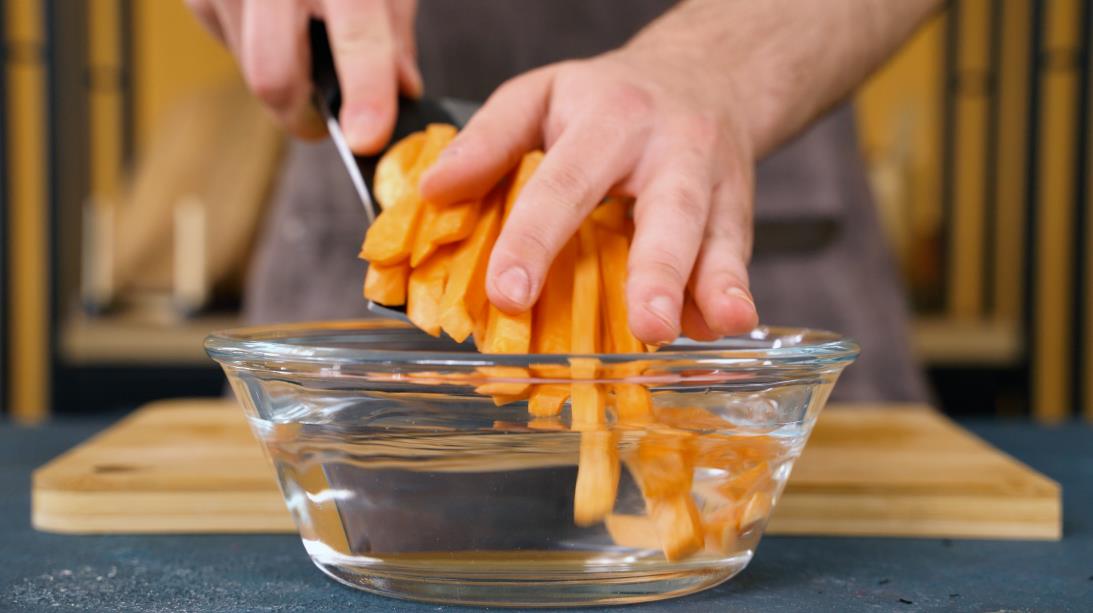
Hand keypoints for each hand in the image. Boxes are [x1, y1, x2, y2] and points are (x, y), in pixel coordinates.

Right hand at [186, 0, 420, 152]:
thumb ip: (394, 32)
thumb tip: (401, 90)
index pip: (357, 33)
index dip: (365, 92)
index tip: (366, 138)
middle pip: (273, 76)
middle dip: (303, 116)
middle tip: (328, 123)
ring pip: (249, 70)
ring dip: (284, 77)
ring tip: (303, 37)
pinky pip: (227, 44)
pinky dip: (256, 46)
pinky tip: (273, 14)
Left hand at [420, 46, 757, 344]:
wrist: (707, 72)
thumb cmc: (609, 97)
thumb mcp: (542, 94)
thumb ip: (490, 139)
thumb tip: (434, 190)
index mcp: (610, 118)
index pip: (567, 183)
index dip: (536, 239)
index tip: (508, 292)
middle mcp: (671, 148)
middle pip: (669, 210)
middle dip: (658, 271)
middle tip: (646, 325)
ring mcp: (715, 181)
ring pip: (718, 235)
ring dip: (715, 285)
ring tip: (711, 326)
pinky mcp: (739, 211)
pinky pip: (737, 255)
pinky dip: (730, 293)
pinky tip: (719, 326)